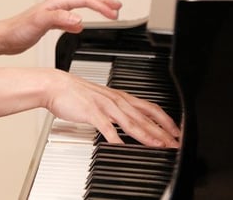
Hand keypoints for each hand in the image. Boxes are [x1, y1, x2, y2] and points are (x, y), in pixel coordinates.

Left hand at [0, 0, 122, 55]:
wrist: (4, 37)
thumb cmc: (18, 29)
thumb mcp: (40, 23)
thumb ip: (60, 19)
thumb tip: (79, 20)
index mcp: (58, 2)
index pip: (86, 0)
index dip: (101, 6)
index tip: (114, 13)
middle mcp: (57, 5)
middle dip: (103, 1)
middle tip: (118, 7)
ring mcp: (55, 13)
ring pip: (80, 6)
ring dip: (95, 8)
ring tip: (107, 11)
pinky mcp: (51, 22)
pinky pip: (71, 17)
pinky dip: (82, 19)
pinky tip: (81, 26)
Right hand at [44, 69, 180, 147]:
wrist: (56, 85)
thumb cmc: (77, 94)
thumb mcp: (103, 100)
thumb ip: (117, 112)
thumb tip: (129, 123)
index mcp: (121, 97)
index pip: (150, 108)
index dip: (165, 120)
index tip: (176, 131)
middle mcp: (117, 101)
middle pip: (145, 117)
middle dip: (162, 131)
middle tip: (174, 142)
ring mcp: (105, 106)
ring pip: (131, 122)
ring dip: (146, 134)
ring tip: (158, 145)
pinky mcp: (92, 113)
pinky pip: (107, 128)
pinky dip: (116, 138)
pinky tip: (122, 147)